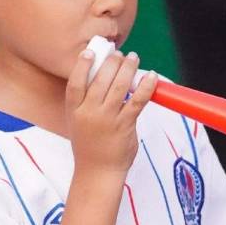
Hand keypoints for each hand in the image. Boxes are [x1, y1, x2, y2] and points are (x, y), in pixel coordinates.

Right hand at [65, 49, 157, 177]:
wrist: (98, 172)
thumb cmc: (89, 145)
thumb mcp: (78, 122)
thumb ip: (85, 103)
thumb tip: (103, 76)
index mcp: (74, 111)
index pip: (75, 83)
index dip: (82, 66)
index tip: (90, 52)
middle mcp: (89, 113)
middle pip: (100, 80)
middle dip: (112, 62)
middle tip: (120, 53)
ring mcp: (107, 119)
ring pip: (119, 86)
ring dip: (128, 68)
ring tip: (134, 58)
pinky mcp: (125, 125)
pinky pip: (137, 101)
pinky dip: (145, 86)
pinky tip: (151, 76)